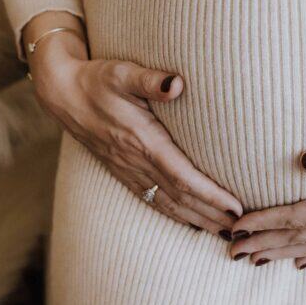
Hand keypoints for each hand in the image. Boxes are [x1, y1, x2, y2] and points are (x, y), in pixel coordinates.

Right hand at [27, 18, 242, 239]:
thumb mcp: (123, 72)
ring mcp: (128, 169)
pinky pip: (152, 200)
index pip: (182, 176)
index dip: (210, 194)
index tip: (235, 206)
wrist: (63, 94)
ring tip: (224, 231)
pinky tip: (190, 222)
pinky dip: (174, 214)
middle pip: (180, 197)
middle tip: (242, 227)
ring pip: (167, 203)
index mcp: (142, 140)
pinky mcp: (122, 171)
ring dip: (197, 220)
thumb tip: (176, 83)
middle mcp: (135, 161)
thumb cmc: (97, 79)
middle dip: (212, 214)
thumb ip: (150, 79)